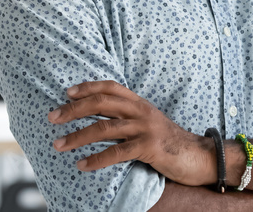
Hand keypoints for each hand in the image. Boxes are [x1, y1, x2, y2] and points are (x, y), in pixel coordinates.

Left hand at [49, 80, 215, 186]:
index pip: (110, 87)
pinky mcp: (150, 147)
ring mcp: (146, 128)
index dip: (87, 87)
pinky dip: (97, 159)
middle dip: (73, 110)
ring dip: (78, 136)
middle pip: (102, 104)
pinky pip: (118, 152)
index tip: (67, 93)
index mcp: (140, 103)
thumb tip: (99, 121)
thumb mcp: (149, 123)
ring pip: (105, 128)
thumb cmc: (170, 143)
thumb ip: (128, 118)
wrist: (201, 157)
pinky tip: (82, 165)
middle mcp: (141, 111)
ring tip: (60, 144)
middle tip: (52, 118)